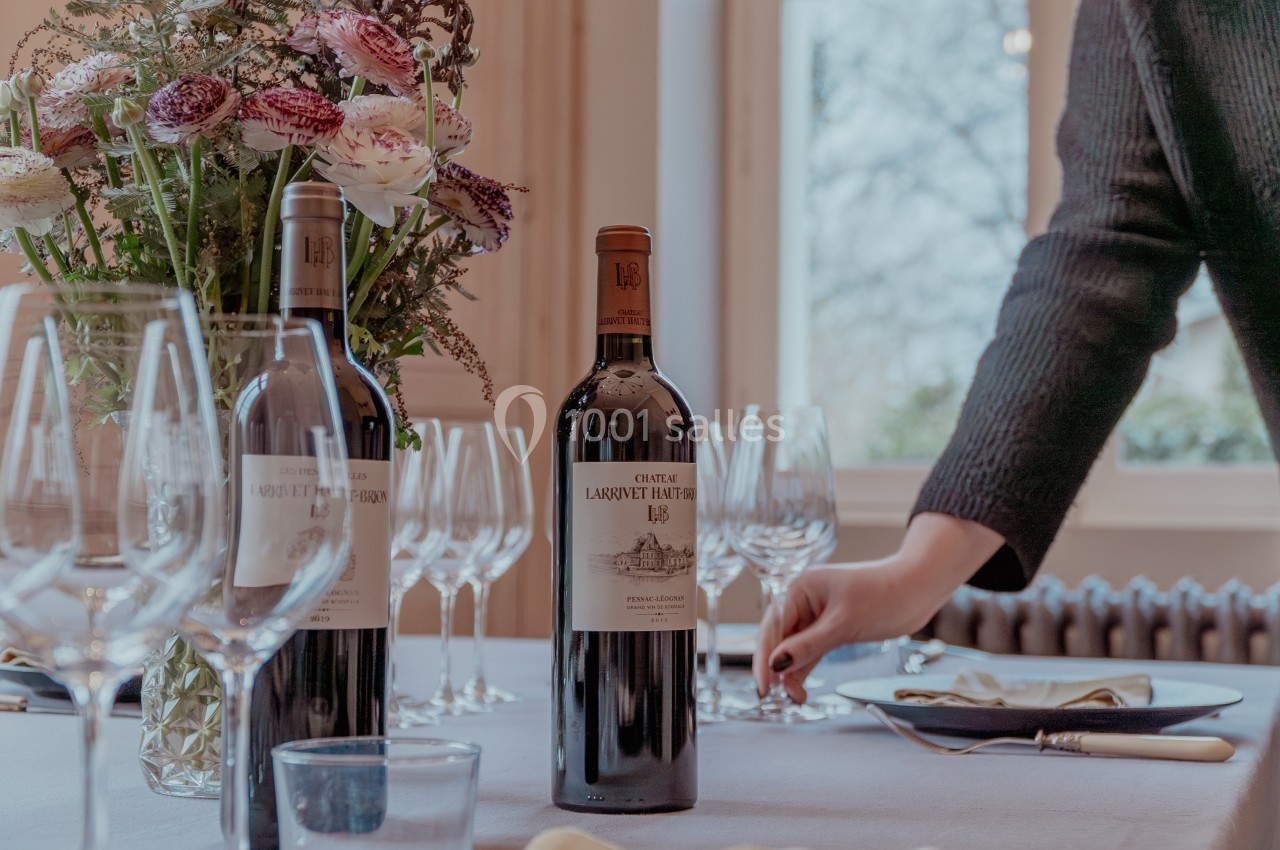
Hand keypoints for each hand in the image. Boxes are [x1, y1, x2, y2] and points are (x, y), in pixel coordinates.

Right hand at [753, 513, 1003, 703]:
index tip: (764, 684)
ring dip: (791, 672)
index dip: (765, 657)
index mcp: (800, 588)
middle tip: (770, 695)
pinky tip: (799, 688)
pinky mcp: (831, 628)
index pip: (774, 626)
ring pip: (794, 648)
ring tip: (794, 698)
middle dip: (775, 666)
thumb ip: (808, 646)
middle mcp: (804, 600)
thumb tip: (776, 664)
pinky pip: (810, 651)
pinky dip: (805, 668)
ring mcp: (817, 615)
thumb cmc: (884, 596)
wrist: (918, 589)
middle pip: (779, 637)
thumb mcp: (843, 624)